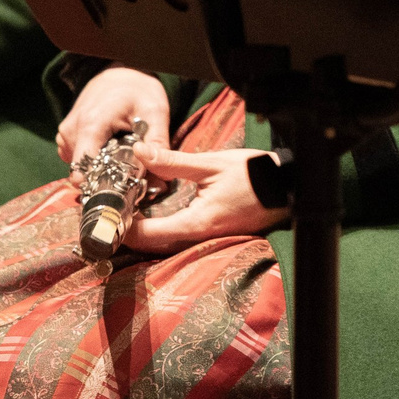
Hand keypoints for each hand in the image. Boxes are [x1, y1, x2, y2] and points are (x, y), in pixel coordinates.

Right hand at [56, 66, 171, 176]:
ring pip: (80, 168)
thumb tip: (160, 178)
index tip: (121, 192)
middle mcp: (72, 130)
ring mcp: (65, 134)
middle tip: (130, 177)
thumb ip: (157, 145)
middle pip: (83, 171)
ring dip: (99, 170)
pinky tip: (110, 151)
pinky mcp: (66, 137)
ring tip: (121, 158)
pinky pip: (77, 159)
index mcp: (91, 124)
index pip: (84, 168)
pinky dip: (93, 161)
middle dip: (105, 179)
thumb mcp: (156, 112)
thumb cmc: (138, 91)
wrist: (119, 75)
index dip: (101, 185)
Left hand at [116, 145, 286, 252]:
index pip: (151, 234)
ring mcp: (209, 240)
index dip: (125, 228)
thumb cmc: (256, 175)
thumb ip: (173, 162)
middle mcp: (202, 238)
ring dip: (144, 235)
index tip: (108, 215)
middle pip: (154, 246)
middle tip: (110, 217)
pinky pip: (178, 240)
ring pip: (165, 246)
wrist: (290, 187)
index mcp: (199, 223)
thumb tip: (140, 152)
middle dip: (129, 234)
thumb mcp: (212, 163)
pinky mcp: (214, 236)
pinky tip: (151, 219)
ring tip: (125, 216)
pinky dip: (160, 232)